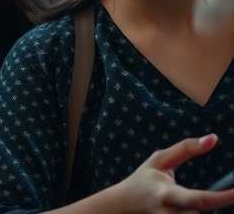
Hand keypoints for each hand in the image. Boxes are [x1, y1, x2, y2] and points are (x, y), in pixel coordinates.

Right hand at [112, 134, 233, 212]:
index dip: (223, 198)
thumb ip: (186, 149)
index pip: (200, 200)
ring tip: (185, 201)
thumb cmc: (143, 179)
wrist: (120, 206)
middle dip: (213, 204)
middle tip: (223, 193)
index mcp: (166, 194)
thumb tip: (214, 138)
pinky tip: (185, 207)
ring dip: (200, 209)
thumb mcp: (159, 160)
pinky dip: (193, 212)